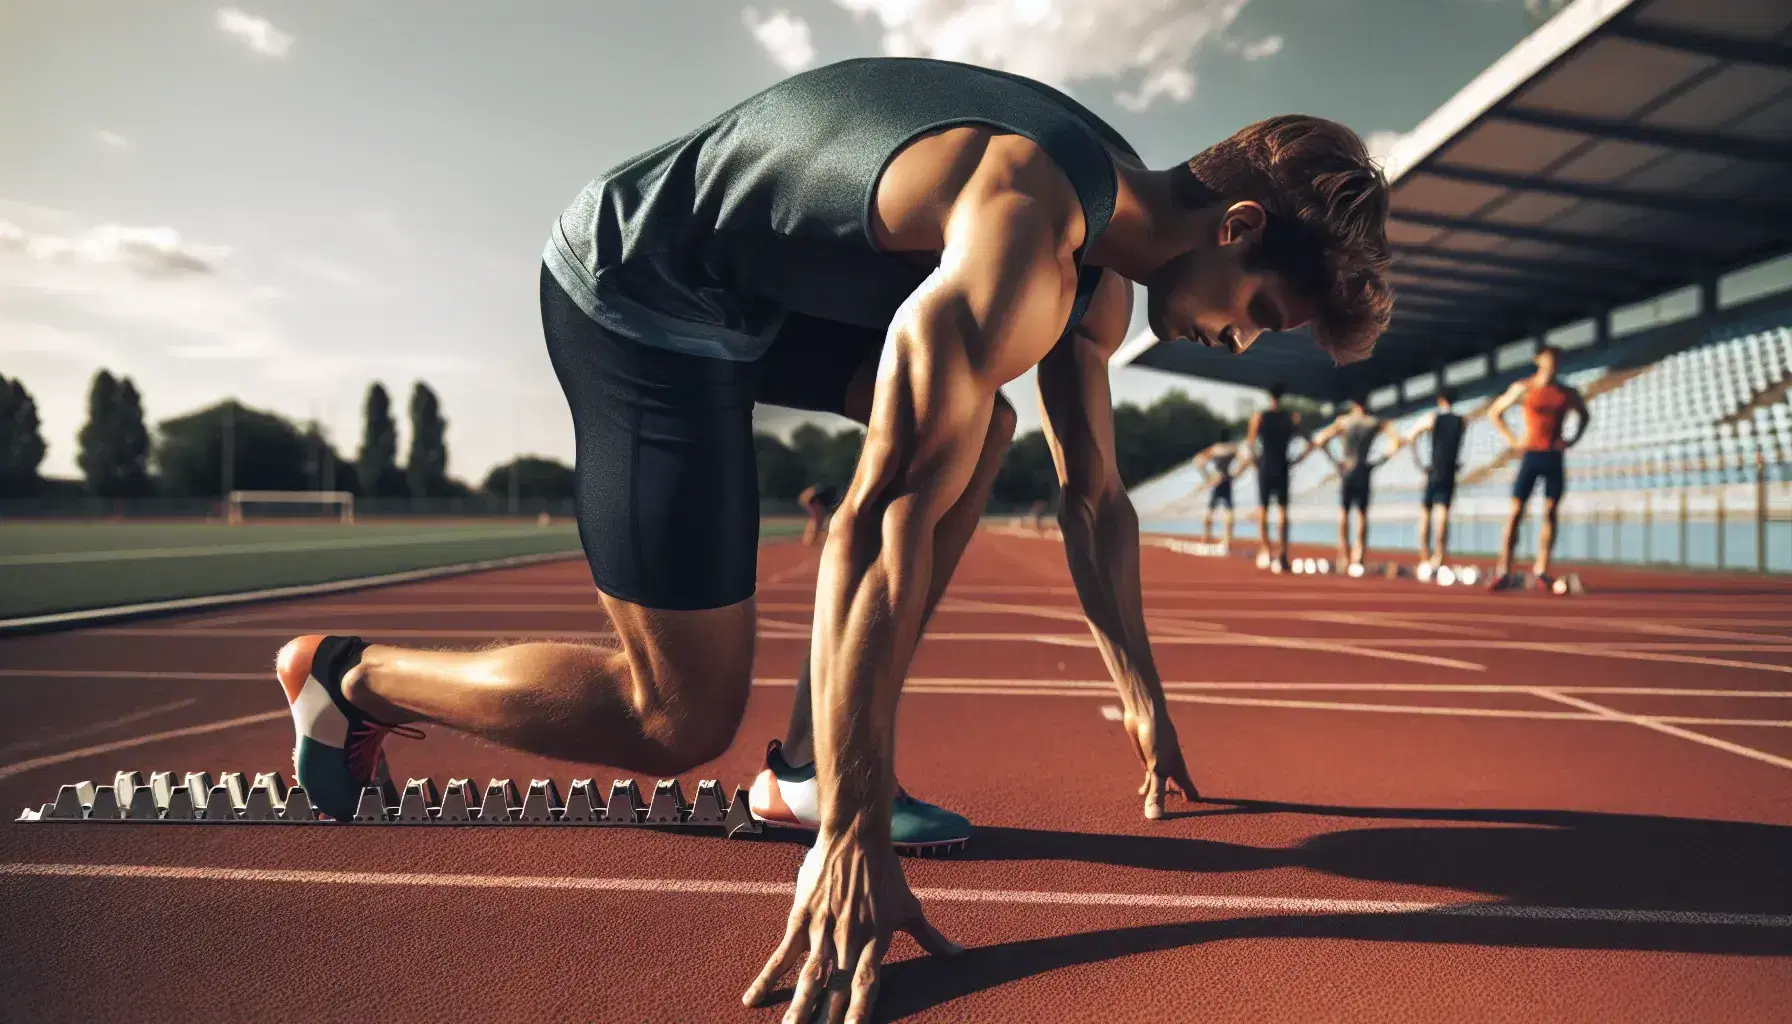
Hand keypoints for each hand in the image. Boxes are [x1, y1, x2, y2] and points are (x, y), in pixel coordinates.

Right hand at [745, 830, 962, 1023]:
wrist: (856, 835)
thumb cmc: (885, 872)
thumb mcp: (910, 907)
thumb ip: (930, 937)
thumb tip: (958, 955)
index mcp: (876, 940)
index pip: (868, 984)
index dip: (862, 1011)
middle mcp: (849, 940)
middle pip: (837, 988)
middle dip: (827, 1016)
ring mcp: (823, 930)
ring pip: (810, 976)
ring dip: (799, 1005)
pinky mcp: (801, 918)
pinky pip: (782, 954)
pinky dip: (767, 977)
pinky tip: (752, 999)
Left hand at [1122, 704, 1200, 817]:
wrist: (1144, 711)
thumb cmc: (1155, 737)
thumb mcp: (1156, 768)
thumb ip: (1156, 792)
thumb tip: (1155, 815)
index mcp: (1176, 766)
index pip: (1187, 784)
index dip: (1191, 794)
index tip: (1198, 803)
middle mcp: (1169, 763)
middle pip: (1175, 782)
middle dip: (1178, 793)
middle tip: (1184, 804)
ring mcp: (1157, 757)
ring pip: (1160, 778)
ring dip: (1160, 790)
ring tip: (1158, 803)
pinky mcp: (1145, 752)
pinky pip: (1148, 771)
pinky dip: (1146, 782)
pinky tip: (1142, 788)